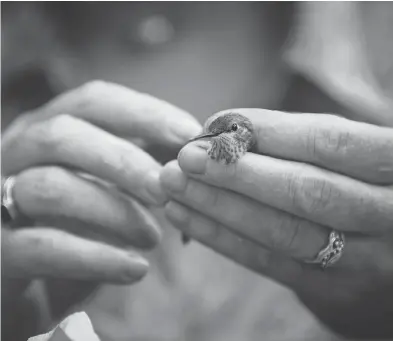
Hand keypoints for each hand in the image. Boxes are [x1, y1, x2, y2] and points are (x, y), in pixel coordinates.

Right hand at [1, 80, 200, 305]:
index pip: (93, 102)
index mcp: (48, 130)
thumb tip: (192, 154)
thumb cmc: (76, 221)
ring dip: (113, 210)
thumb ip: (137, 165)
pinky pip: (43, 248)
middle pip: (63, 135)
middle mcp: (15, 153)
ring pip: (51, 187)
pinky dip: (96, 258)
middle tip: (166, 189)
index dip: (144, 113)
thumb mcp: (104, 184)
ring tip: (153, 237)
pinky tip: (135, 269)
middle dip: (124, 161)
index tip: (189, 133)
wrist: (28, 277)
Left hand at [160, 109, 392, 338]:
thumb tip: (224, 127)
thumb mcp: (349, 159)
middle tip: (184, 158)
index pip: (331, 142)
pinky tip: (185, 217)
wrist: (391, 259)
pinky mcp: (331, 291)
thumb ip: (301, 143)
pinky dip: (222, 238)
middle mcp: (389, 215)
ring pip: (283, 231)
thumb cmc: (360, 189)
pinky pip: (270, 262)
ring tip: (173, 185)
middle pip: (306, 191)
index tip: (217, 124)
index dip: (270, 131)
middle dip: (237, 172)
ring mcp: (363, 260)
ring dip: (219, 206)